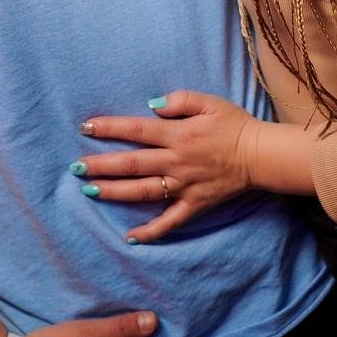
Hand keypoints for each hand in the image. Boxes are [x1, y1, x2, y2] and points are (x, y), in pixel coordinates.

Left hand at [75, 89, 259, 241]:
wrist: (261, 155)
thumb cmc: (234, 125)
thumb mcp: (209, 102)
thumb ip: (179, 100)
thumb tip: (151, 105)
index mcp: (178, 134)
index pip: (136, 130)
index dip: (109, 128)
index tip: (85, 128)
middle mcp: (176, 161)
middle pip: (131, 164)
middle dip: (101, 165)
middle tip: (75, 167)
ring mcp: (183, 185)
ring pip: (143, 191)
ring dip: (114, 192)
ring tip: (90, 191)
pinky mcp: (194, 204)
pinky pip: (169, 221)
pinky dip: (150, 231)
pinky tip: (130, 236)